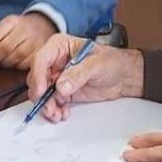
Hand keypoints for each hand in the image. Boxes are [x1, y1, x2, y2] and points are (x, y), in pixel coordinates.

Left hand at [0, 13, 55, 70]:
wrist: (44, 24)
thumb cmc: (19, 29)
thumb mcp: (2, 28)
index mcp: (10, 22)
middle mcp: (23, 30)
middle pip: (3, 50)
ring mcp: (34, 41)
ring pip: (14, 58)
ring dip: (4, 65)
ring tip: (0, 64)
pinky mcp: (42, 51)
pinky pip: (26, 65)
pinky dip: (17, 68)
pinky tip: (14, 66)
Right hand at [25, 34, 143, 121]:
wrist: (124, 77)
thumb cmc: (112, 62)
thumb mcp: (96, 64)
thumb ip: (78, 74)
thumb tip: (61, 86)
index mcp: (60, 46)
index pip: (42, 59)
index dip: (38, 75)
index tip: (42, 91)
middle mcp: (55, 62)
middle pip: (37, 78)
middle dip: (41, 95)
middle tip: (49, 107)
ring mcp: (58, 78)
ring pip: (42, 94)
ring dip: (46, 106)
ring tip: (57, 114)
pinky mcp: (62, 92)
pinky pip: (51, 103)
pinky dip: (54, 110)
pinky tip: (63, 114)